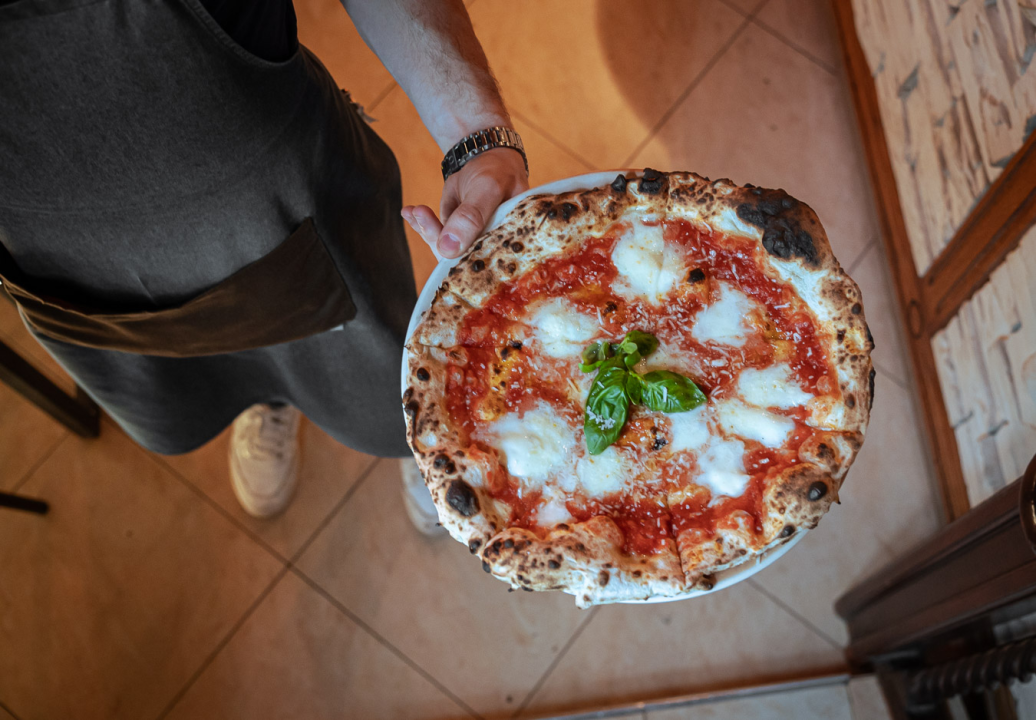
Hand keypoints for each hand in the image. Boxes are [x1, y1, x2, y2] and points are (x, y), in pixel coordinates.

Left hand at [402, 148, 528, 258]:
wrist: (487, 161)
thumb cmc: (497, 173)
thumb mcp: (487, 189)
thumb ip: (470, 218)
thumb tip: (447, 250)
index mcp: (511, 244)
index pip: (487, 265)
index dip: (462, 262)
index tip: (441, 245)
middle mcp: (494, 249)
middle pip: (462, 259)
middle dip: (437, 238)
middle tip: (421, 213)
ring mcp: (474, 243)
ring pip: (446, 247)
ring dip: (426, 229)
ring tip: (416, 211)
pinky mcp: (456, 235)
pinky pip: (437, 235)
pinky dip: (421, 224)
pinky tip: (409, 212)